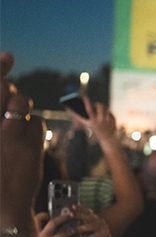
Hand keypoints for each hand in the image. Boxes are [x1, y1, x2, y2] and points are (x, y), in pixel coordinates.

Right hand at [0, 52, 45, 213]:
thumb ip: (1, 114)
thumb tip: (9, 89)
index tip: (8, 56)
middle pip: (3, 89)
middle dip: (5, 89)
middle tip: (6, 104)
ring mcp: (7, 135)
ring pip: (21, 101)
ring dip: (20, 108)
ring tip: (11, 128)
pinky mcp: (28, 146)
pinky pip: (36, 121)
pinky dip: (32, 127)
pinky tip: (24, 142)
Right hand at [35, 212, 76, 236]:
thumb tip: (57, 232)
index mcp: (34, 235)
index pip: (36, 221)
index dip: (42, 216)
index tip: (48, 215)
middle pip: (53, 223)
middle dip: (63, 218)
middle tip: (70, 216)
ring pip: (63, 233)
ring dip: (73, 230)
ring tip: (79, 228)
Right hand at [68, 96, 116, 141]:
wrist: (106, 137)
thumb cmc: (95, 129)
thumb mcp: (87, 124)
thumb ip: (79, 117)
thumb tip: (72, 111)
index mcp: (93, 120)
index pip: (89, 110)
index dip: (87, 103)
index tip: (85, 97)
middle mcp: (100, 120)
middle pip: (99, 106)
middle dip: (98, 104)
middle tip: (97, 105)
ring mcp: (107, 119)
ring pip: (106, 107)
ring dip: (103, 108)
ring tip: (101, 111)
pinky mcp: (113, 119)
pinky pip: (110, 112)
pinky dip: (108, 113)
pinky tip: (106, 118)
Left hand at [71, 206, 114, 236]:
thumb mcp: (86, 230)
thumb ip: (81, 224)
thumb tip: (71, 218)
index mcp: (95, 219)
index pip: (88, 211)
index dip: (80, 208)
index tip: (72, 206)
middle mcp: (99, 221)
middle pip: (88, 216)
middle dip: (79, 215)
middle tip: (71, 214)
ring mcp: (103, 228)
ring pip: (90, 226)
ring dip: (80, 228)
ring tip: (72, 230)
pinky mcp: (104, 235)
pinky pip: (93, 236)